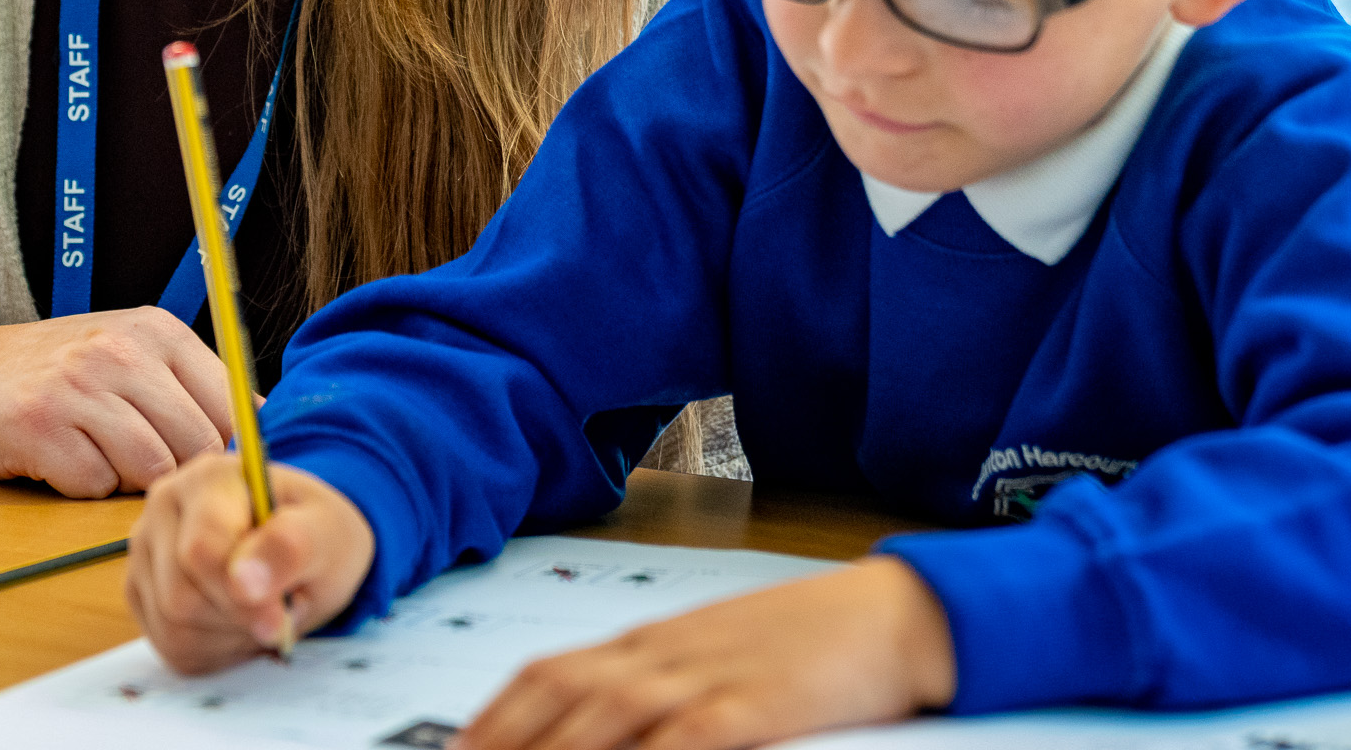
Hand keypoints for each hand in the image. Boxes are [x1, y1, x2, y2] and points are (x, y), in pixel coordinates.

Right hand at [0, 307, 235, 495]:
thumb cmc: (57, 375)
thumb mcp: (130, 356)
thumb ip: (191, 388)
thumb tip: (261, 434)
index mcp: (158, 332)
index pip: (233, 406)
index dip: (227, 451)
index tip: (210, 469)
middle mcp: (122, 352)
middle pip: (197, 444)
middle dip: (178, 472)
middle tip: (141, 467)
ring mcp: (79, 388)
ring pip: (151, 469)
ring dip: (131, 482)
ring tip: (102, 459)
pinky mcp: (40, 428)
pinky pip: (96, 485)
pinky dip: (86, 488)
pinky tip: (64, 462)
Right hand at [129, 453, 376, 670]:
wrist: (304, 547)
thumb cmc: (315, 534)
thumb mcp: (327, 533)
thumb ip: (290, 547)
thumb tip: (245, 582)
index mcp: (208, 479)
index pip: (200, 551)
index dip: (240, 595)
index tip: (281, 617)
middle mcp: (164, 508)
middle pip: (180, 597)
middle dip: (239, 618)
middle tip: (282, 611)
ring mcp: (145, 551)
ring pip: (173, 627)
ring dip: (231, 637)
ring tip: (262, 612)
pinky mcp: (142, 592)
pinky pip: (170, 646)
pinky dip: (216, 651)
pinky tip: (240, 625)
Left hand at [455, 557, 955, 749]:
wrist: (892, 614)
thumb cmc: (806, 643)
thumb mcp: (716, 658)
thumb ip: (656, 684)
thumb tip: (596, 723)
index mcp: (650, 642)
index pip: (547, 674)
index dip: (493, 715)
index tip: (457, 748)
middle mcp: (662, 655)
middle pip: (558, 696)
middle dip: (502, 740)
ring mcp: (704, 676)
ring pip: (602, 716)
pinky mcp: (751, 705)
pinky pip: (682, 740)